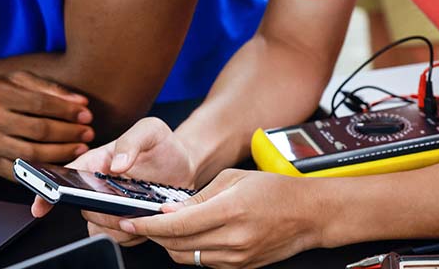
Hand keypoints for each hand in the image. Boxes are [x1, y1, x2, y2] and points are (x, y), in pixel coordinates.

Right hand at [0, 71, 94, 178]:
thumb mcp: (12, 80)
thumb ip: (46, 87)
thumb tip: (79, 101)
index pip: (40, 104)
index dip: (67, 110)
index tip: (87, 113)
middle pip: (39, 130)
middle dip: (69, 132)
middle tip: (88, 132)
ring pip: (32, 153)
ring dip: (62, 153)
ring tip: (80, 147)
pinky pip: (21, 171)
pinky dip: (43, 169)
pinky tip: (60, 163)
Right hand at [32, 117, 196, 246]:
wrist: (184, 164)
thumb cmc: (162, 144)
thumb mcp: (149, 131)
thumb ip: (131, 142)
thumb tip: (116, 164)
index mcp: (95, 162)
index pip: (63, 176)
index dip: (47, 191)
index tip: (40, 206)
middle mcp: (97, 186)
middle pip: (84, 208)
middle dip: (102, 212)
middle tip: (124, 207)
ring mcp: (110, 207)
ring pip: (99, 228)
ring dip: (120, 226)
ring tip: (142, 209)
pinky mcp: (126, 223)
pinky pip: (120, 238)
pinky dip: (134, 234)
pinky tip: (149, 218)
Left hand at [117, 169, 327, 267]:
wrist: (309, 214)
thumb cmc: (274, 190)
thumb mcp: (232, 179)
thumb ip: (198, 197)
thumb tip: (168, 211)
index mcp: (229, 211)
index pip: (176, 225)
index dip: (147, 225)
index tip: (129, 221)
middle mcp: (233, 239)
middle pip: (177, 245)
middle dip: (152, 235)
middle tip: (138, 222)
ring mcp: (237, 257)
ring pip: (187, 258)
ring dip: (169, 244)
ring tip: (161, 227)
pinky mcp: (240, 267)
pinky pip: (204, 262)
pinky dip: (189, 250)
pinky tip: (187, 236)